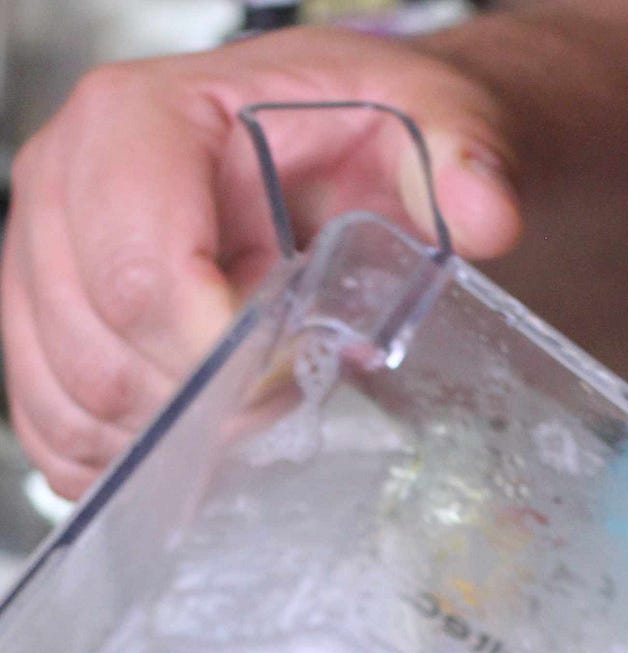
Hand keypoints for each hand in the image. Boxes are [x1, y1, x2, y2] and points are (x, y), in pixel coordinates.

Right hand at [1, 27, 519, 498]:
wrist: (347, 152)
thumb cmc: (369, 138)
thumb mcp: (431, 121)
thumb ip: (465, 156)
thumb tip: (488, 212)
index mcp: (143, 120)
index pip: (144, 273)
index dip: (220, 355)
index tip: (293, 371)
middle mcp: (69, 184)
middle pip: (102, 352)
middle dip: (204, 401)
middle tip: (287, 388)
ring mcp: (44, 262)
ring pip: (71, 402)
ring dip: (169, 438)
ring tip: (252, 400)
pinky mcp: (45, 333)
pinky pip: (56, 433)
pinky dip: (128, 461)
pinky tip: (201, 436)